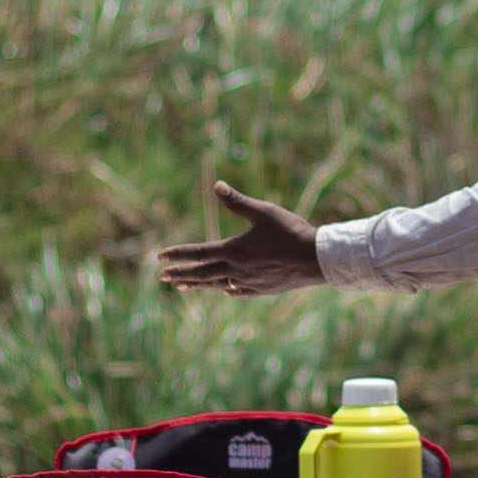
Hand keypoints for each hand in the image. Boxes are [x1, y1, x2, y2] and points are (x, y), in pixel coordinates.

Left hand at [155, 180, 326, 297]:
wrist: (317, 259)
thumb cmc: (291, 231)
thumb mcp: (264, 211)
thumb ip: (237, 201)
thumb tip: (216, 185)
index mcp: (234, 250)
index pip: (198, 253)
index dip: (178, 254)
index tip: (159, 257)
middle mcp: (237, 269)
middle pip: (202, 273)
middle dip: (181, 273)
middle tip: (163, 276)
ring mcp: (249, 282)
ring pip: (217, 285)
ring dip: (197, 285)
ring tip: (182, 286)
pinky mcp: (263, 289)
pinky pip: (238, 291)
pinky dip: (226, 290)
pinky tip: (224, 290)